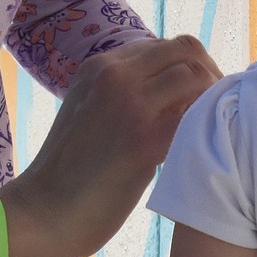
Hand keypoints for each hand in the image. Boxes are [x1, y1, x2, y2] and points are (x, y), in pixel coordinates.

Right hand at [0, 35, 219, 256]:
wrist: (43, 209)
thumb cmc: (67, 170)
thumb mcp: (87, 111)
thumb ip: (119, 95)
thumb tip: (167, 96)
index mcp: (98, 65)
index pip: (162, 47)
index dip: (186, 68)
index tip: (194, 97)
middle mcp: (114, 73)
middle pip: (184, 49)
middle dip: (208, 74)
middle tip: (213, 110)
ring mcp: (129, 103)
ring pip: (195, 77)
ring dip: (212, 99)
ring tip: (210, 130)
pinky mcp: (143, 140)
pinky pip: (194, 117)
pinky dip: (206, 129)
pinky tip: (200, 151)